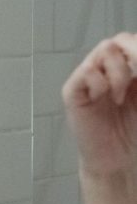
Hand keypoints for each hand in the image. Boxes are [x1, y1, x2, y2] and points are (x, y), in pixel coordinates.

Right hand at [61, 32, 136, 203]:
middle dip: (133, 57)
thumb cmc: (134, 131)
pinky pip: (86, 73)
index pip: (131, 42)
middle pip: (117, 41)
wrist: (118, 162)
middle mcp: (106, 70)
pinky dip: (100, 83)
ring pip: (103, 51)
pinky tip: (106, 99)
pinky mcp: (74, 92)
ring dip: (119, 72)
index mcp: (127, 69)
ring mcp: (88, 79)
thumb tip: (136, 49)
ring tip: (120, 95)